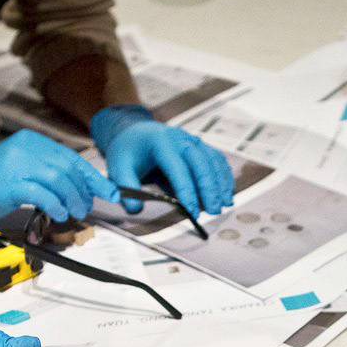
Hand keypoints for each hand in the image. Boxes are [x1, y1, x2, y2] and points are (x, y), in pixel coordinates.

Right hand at [0, 130, 119, 224]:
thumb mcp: (21, 172)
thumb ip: (46, 176)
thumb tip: (79, 191)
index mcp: (31, 143)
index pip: (71, 159)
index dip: (94, 178)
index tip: (111, 192)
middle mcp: (25, 148)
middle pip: (68, 169)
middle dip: (84, 191)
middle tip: (85, 208)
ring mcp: (15, 164)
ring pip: (59, 179)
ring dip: (72, 199)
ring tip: (73, 213)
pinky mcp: (7, 183)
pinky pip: (42, 193)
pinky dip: (55, 205)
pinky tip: (56, 213)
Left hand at [91, 104, 232, 216]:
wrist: (135, 134)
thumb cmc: (129, 152)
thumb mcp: (119, 168)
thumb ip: (126, 188)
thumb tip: (136, 209)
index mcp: (160, 142)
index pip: (177, 168)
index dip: (186, 191)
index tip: (192, 211)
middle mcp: (181, 138)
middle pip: (201, 162)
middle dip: (209, 188)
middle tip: (213, 211)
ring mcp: (193, 141)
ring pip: (213, 161)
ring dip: (221, 184)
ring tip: (224, 205)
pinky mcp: (201, 147)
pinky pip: (217, 160)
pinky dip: (224, 177)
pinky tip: (227, 193)